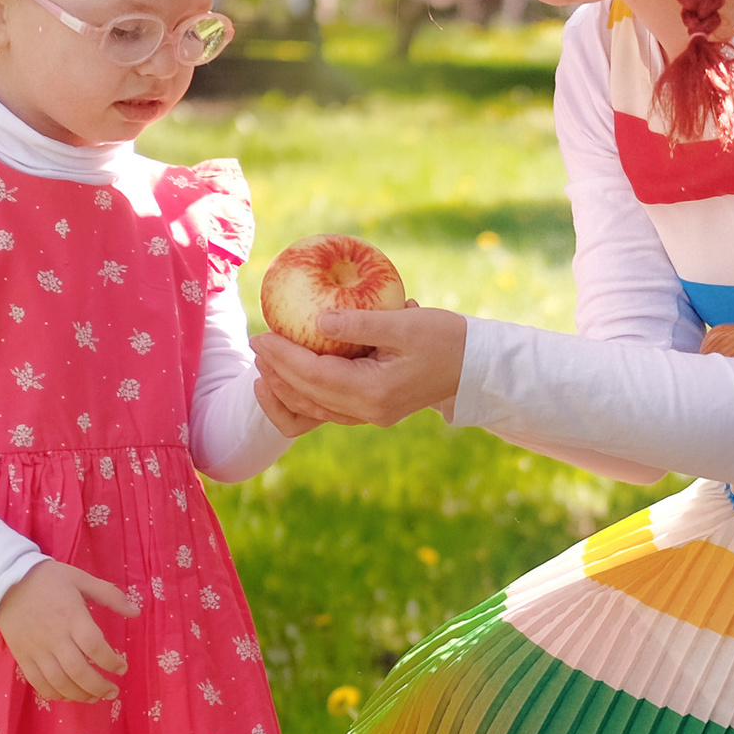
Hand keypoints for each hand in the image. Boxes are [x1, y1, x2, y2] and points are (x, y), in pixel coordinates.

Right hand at [0, 561, 138, 702]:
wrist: (5, 583)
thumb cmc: (48, 580)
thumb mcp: (82, 579)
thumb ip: (110, 595)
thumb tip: (136, 612)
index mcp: (71, 616)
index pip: (94, 646)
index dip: (111, 661)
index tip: (122, 667)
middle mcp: (54, 637)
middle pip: (78, 671)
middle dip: (99, 686)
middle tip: (113, 691)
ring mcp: (36, 650)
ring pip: (59, 682)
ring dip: (80, 695)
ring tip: (95, 697)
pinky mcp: (22, 657)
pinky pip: (38, 682)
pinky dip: (55, 694)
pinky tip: (69, 695)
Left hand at [250, 304, 468, 429]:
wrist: (476, 366)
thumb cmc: (446, 338)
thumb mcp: (404, 322)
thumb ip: (359, 322)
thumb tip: (318, 319)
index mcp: (374, 391)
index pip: (315, 376)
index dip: (283, 357)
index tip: (261, 336)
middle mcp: (369, 411)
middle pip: (309, 397)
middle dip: (277, 374)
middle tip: (257, 345)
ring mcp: (372, 415)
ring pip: (316, 409)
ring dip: (288, 388)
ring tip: (265, 365)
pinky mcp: (375, 410)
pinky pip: (330, 408)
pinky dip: (307, 394)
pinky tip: (293, 377)